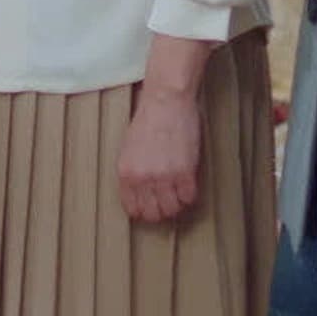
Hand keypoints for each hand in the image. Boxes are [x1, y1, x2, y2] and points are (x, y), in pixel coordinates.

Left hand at [116, 86, 203, 223]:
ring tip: (178, 194)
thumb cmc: (148, 119)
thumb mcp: (129, 149)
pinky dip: (190, 195)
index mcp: (126, 172)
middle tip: (167, 202)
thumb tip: (139, 192)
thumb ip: (133, 172)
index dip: (143, 211)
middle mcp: (143, 178)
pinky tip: (188, 185)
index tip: (151, 207)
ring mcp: (164, 176)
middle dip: (161, 211)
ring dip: (177, 205)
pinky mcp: (185, 171)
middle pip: (153, 214)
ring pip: (172, 209)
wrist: (166, 101)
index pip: (132, 209)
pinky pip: (189, 198)